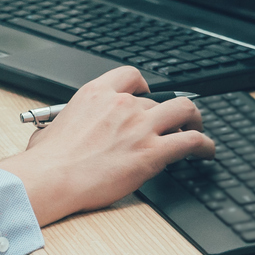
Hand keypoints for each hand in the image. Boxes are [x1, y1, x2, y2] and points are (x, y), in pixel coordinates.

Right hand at [0, 68, 212, 227]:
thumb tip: (57, 133)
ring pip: (184, 110)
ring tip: (197, 130)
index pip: (131, 76)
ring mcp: (140, 126)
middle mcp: (122, 105)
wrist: (51, 178)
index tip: (148, 95)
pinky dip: (205, 144)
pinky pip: (191, 141)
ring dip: (194, 119)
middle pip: (159, 99)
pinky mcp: (152, 152)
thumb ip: (66, 124)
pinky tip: (207, 151)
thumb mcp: (52, 128)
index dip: (145, 86)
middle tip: (175, 121)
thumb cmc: (47, 161)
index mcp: (96, 94)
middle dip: (169, 111)